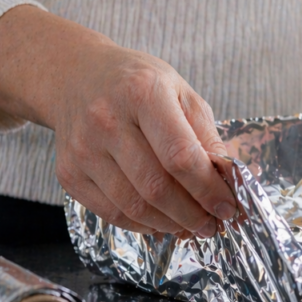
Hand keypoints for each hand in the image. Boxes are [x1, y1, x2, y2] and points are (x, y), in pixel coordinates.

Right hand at [0, 6, 235, 236]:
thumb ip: (207, 137)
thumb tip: (232, 181)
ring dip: (169, 224)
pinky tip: (161, 220)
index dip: (208, 189)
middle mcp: (106, 120)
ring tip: (190, 225)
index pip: (180, 156)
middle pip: (156, 187)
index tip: (227, 207)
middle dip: (192, 214)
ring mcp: (83, 149)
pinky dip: (142, 224)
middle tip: (212, 224)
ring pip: (132, 206)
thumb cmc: (138, 85)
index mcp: (143, 93)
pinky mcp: (69, 173)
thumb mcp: (181, 94)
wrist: (76, 77)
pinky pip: (111, 213)